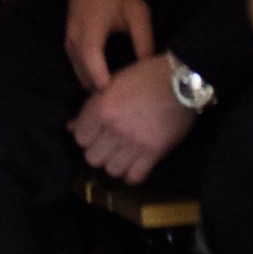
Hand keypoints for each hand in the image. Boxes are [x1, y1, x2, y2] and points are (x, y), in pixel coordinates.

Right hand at [64, 0, 154, 92]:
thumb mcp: (137, 11)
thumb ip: (144, 39)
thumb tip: (149, 68)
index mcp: (91, 25)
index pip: (91, 53)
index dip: (99, 74)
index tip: (113, 93)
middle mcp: (75, 36)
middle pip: (84, 70)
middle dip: (101, 89)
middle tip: (123, 106)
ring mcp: (69, 43)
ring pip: (80, 73)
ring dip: (96, 86)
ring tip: (118, 99)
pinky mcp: (70, 47)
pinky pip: (79, 69)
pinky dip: (91, 79)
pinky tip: (108, 86)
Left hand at [69, 54, 194, 184]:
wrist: (181, 81)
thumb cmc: (145, 76)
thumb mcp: (112, 84)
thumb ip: (91, 106)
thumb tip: (70, 127)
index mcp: (102, 108)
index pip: (79, 137)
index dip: (85, 136)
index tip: (93, 134)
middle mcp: (115, 128)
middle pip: (92, 157)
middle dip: (97, 151)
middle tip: (107, 145)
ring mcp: (135, 143)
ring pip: (111, 170)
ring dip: (114, 163)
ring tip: (121, 155)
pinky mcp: (154, 153)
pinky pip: (134, 177)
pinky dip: (131, 175)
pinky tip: (134, 165)